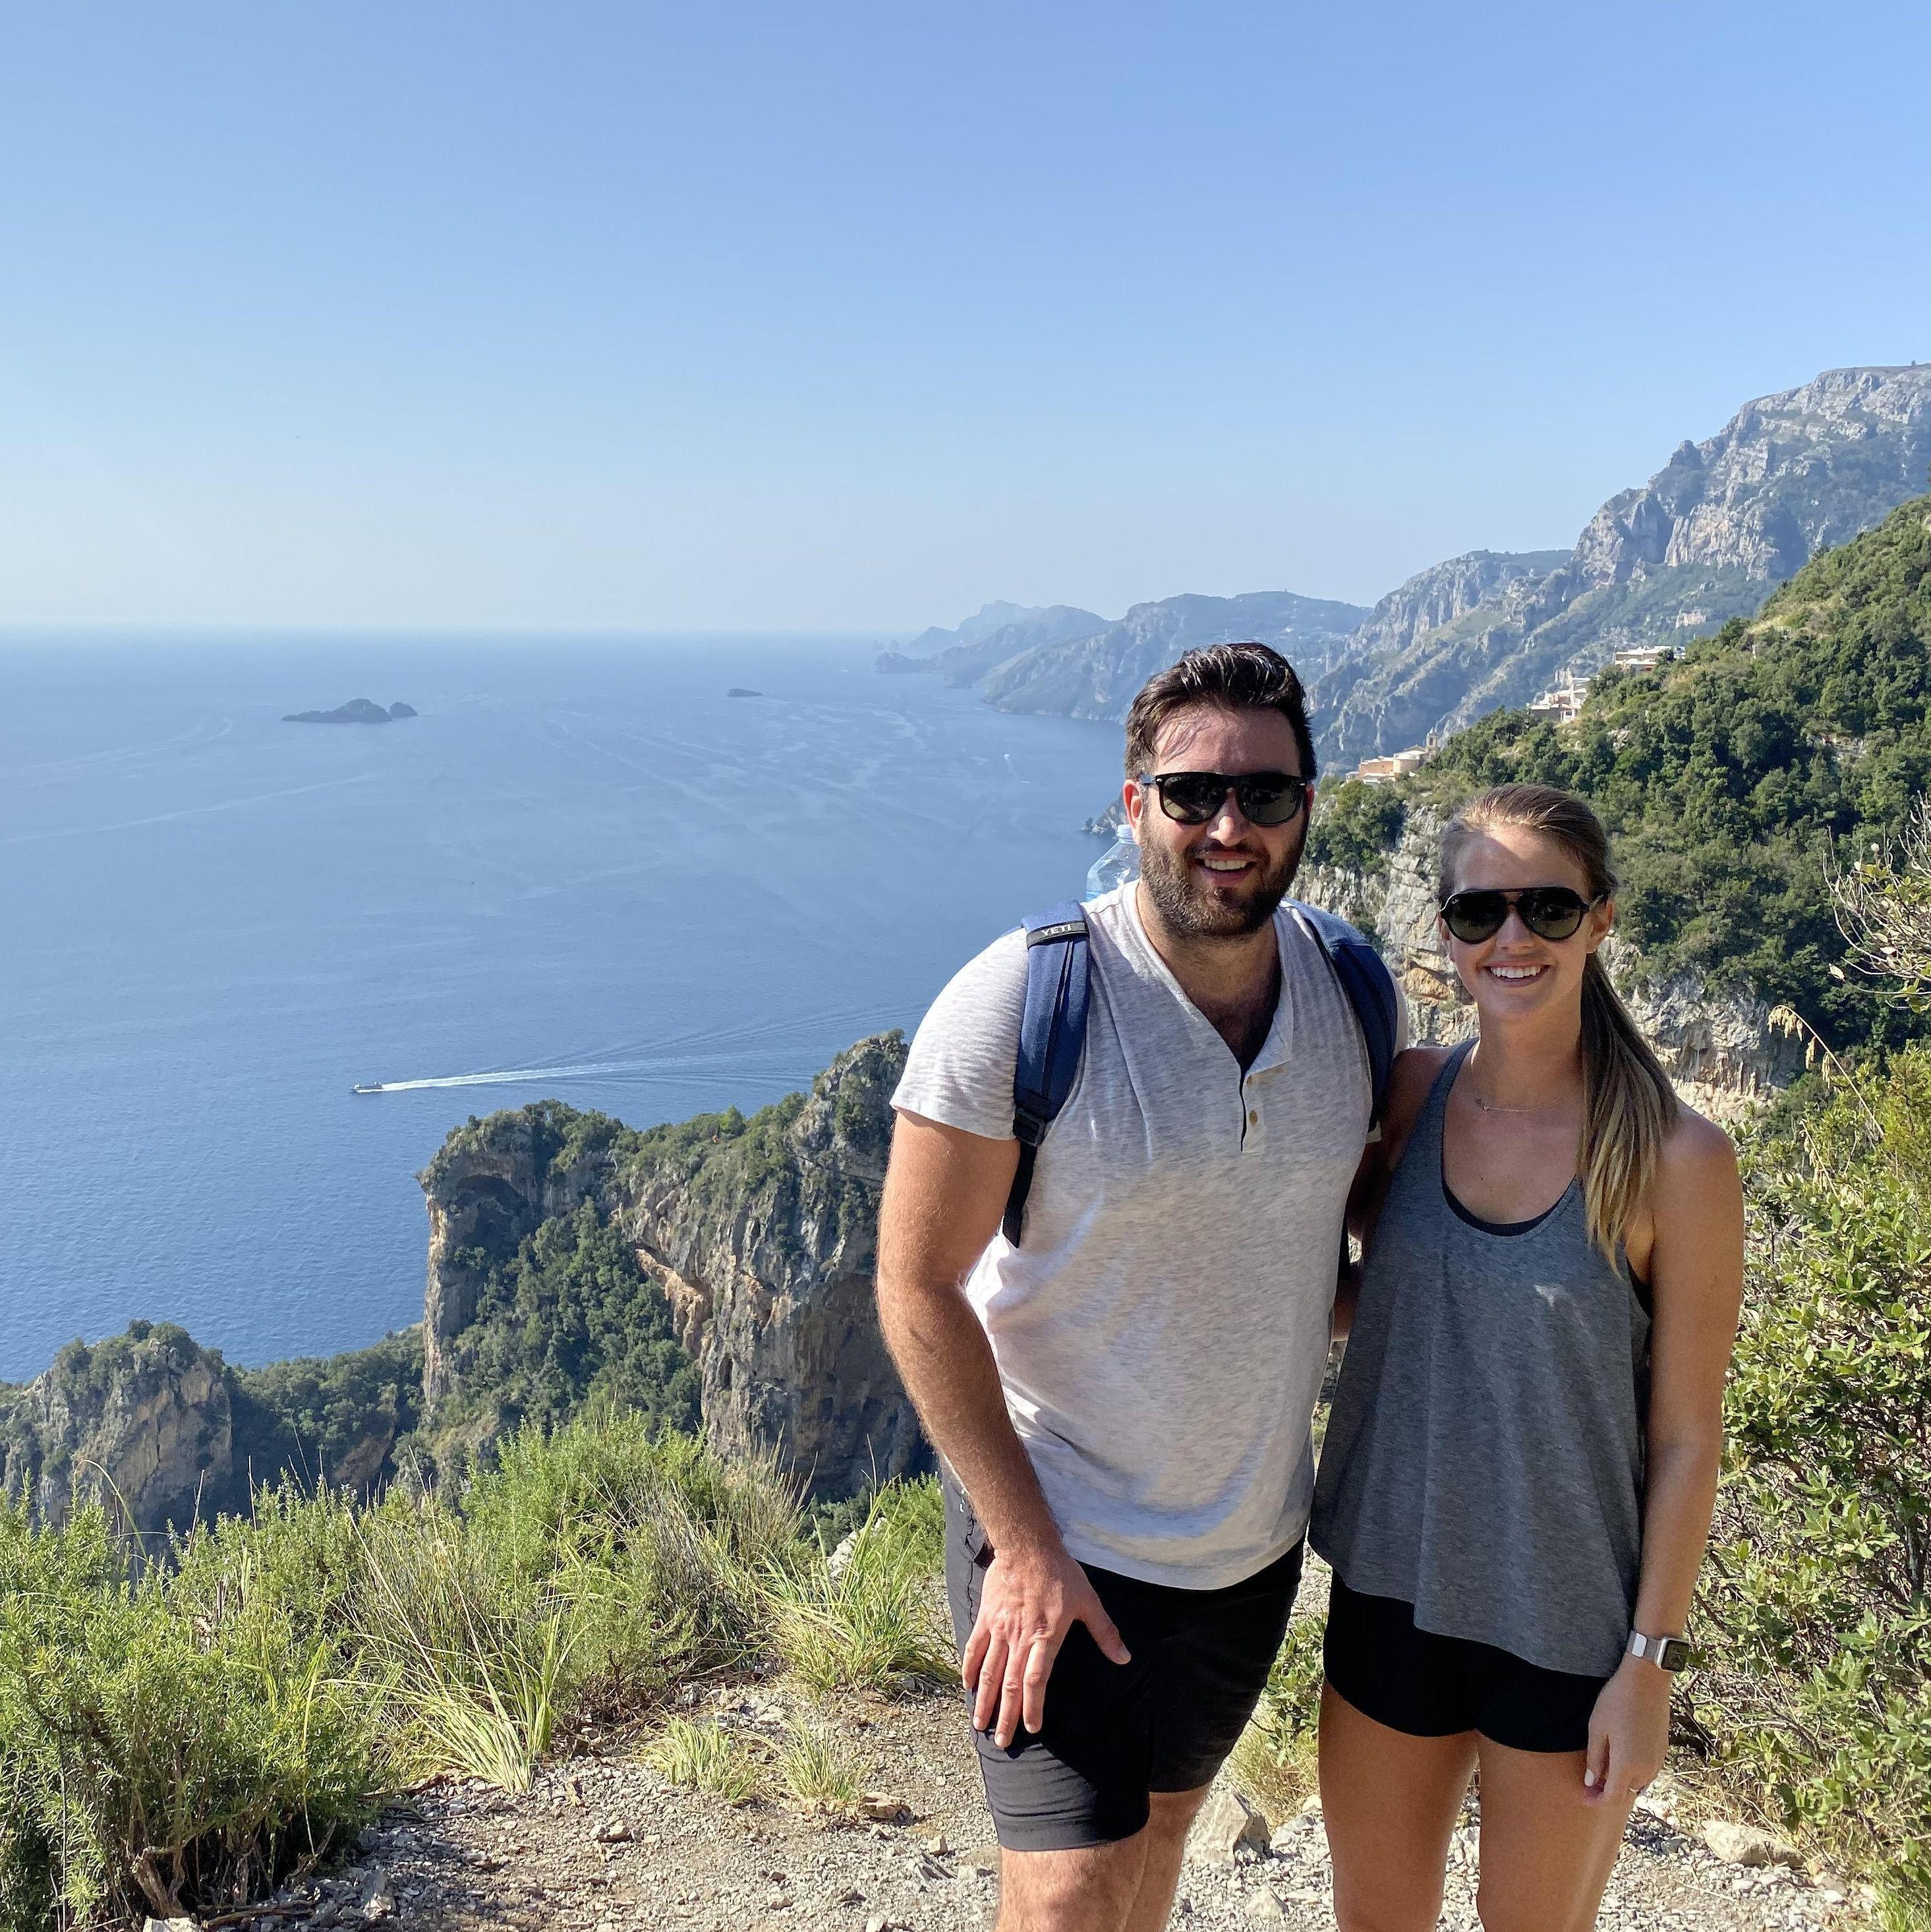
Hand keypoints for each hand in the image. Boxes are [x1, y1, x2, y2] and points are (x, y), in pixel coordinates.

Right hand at [961, 1533, 1130, 1748]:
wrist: (1027, 1545)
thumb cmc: (1061, 1573)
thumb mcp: (1088, 1601)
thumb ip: (1105, 1633)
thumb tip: (1125, 1658)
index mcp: (1045, 1637)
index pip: (1036, 1681)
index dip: (1033, 1707)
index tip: (1032, 1728)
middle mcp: (1020, 1638)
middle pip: (1010, 1684)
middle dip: (1006, 1715)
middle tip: (1001, 1742)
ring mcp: (1000, 1629)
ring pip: (989, 1671)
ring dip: (984, 1700)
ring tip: (980, 1724)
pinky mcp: (986, 1617)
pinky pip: (974, 1647)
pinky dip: (969, 1668)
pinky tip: (966, 1686)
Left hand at [1583, 1656, 1670, 1805]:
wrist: (1646, 1682)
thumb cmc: (1616, 1702)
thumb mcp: (1597, 1729)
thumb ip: (1595, 1759)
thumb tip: (1591, 1783)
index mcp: (1627, 1766)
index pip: (1612, 1797)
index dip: (1597, 1801)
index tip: (1584, 1797)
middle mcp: (1646, 1769)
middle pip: (1626, 1794)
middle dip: (1608, 1795)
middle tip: (1590, 1787)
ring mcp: (1657, 1762)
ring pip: (1637, 1785)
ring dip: (1621, 1785)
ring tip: (1603, 1773)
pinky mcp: (1663, 1752)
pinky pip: (1646, 1773)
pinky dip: (1632, 1774)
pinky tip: (1620, 1762)